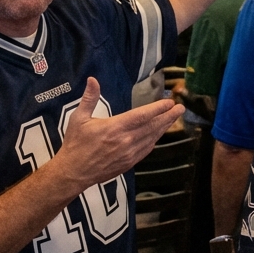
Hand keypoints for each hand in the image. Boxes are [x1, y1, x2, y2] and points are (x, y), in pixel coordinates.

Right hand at [51, 77, 182, 191]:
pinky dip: (154, 140)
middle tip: (180, 108)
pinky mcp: (129, 163)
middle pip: (152, 127)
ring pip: (152, 138)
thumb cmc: (75, 144)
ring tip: (174, 118)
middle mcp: (125, 141)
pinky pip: (146, 150)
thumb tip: (92, 79)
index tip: (169, 102)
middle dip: (168, 116)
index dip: (158, 108)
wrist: (73, 173)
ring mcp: (129, 154)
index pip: (142, 116)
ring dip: (164, 127)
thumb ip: (89, 98)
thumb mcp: (78, 118)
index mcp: (115, 128)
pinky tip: (158, 134)